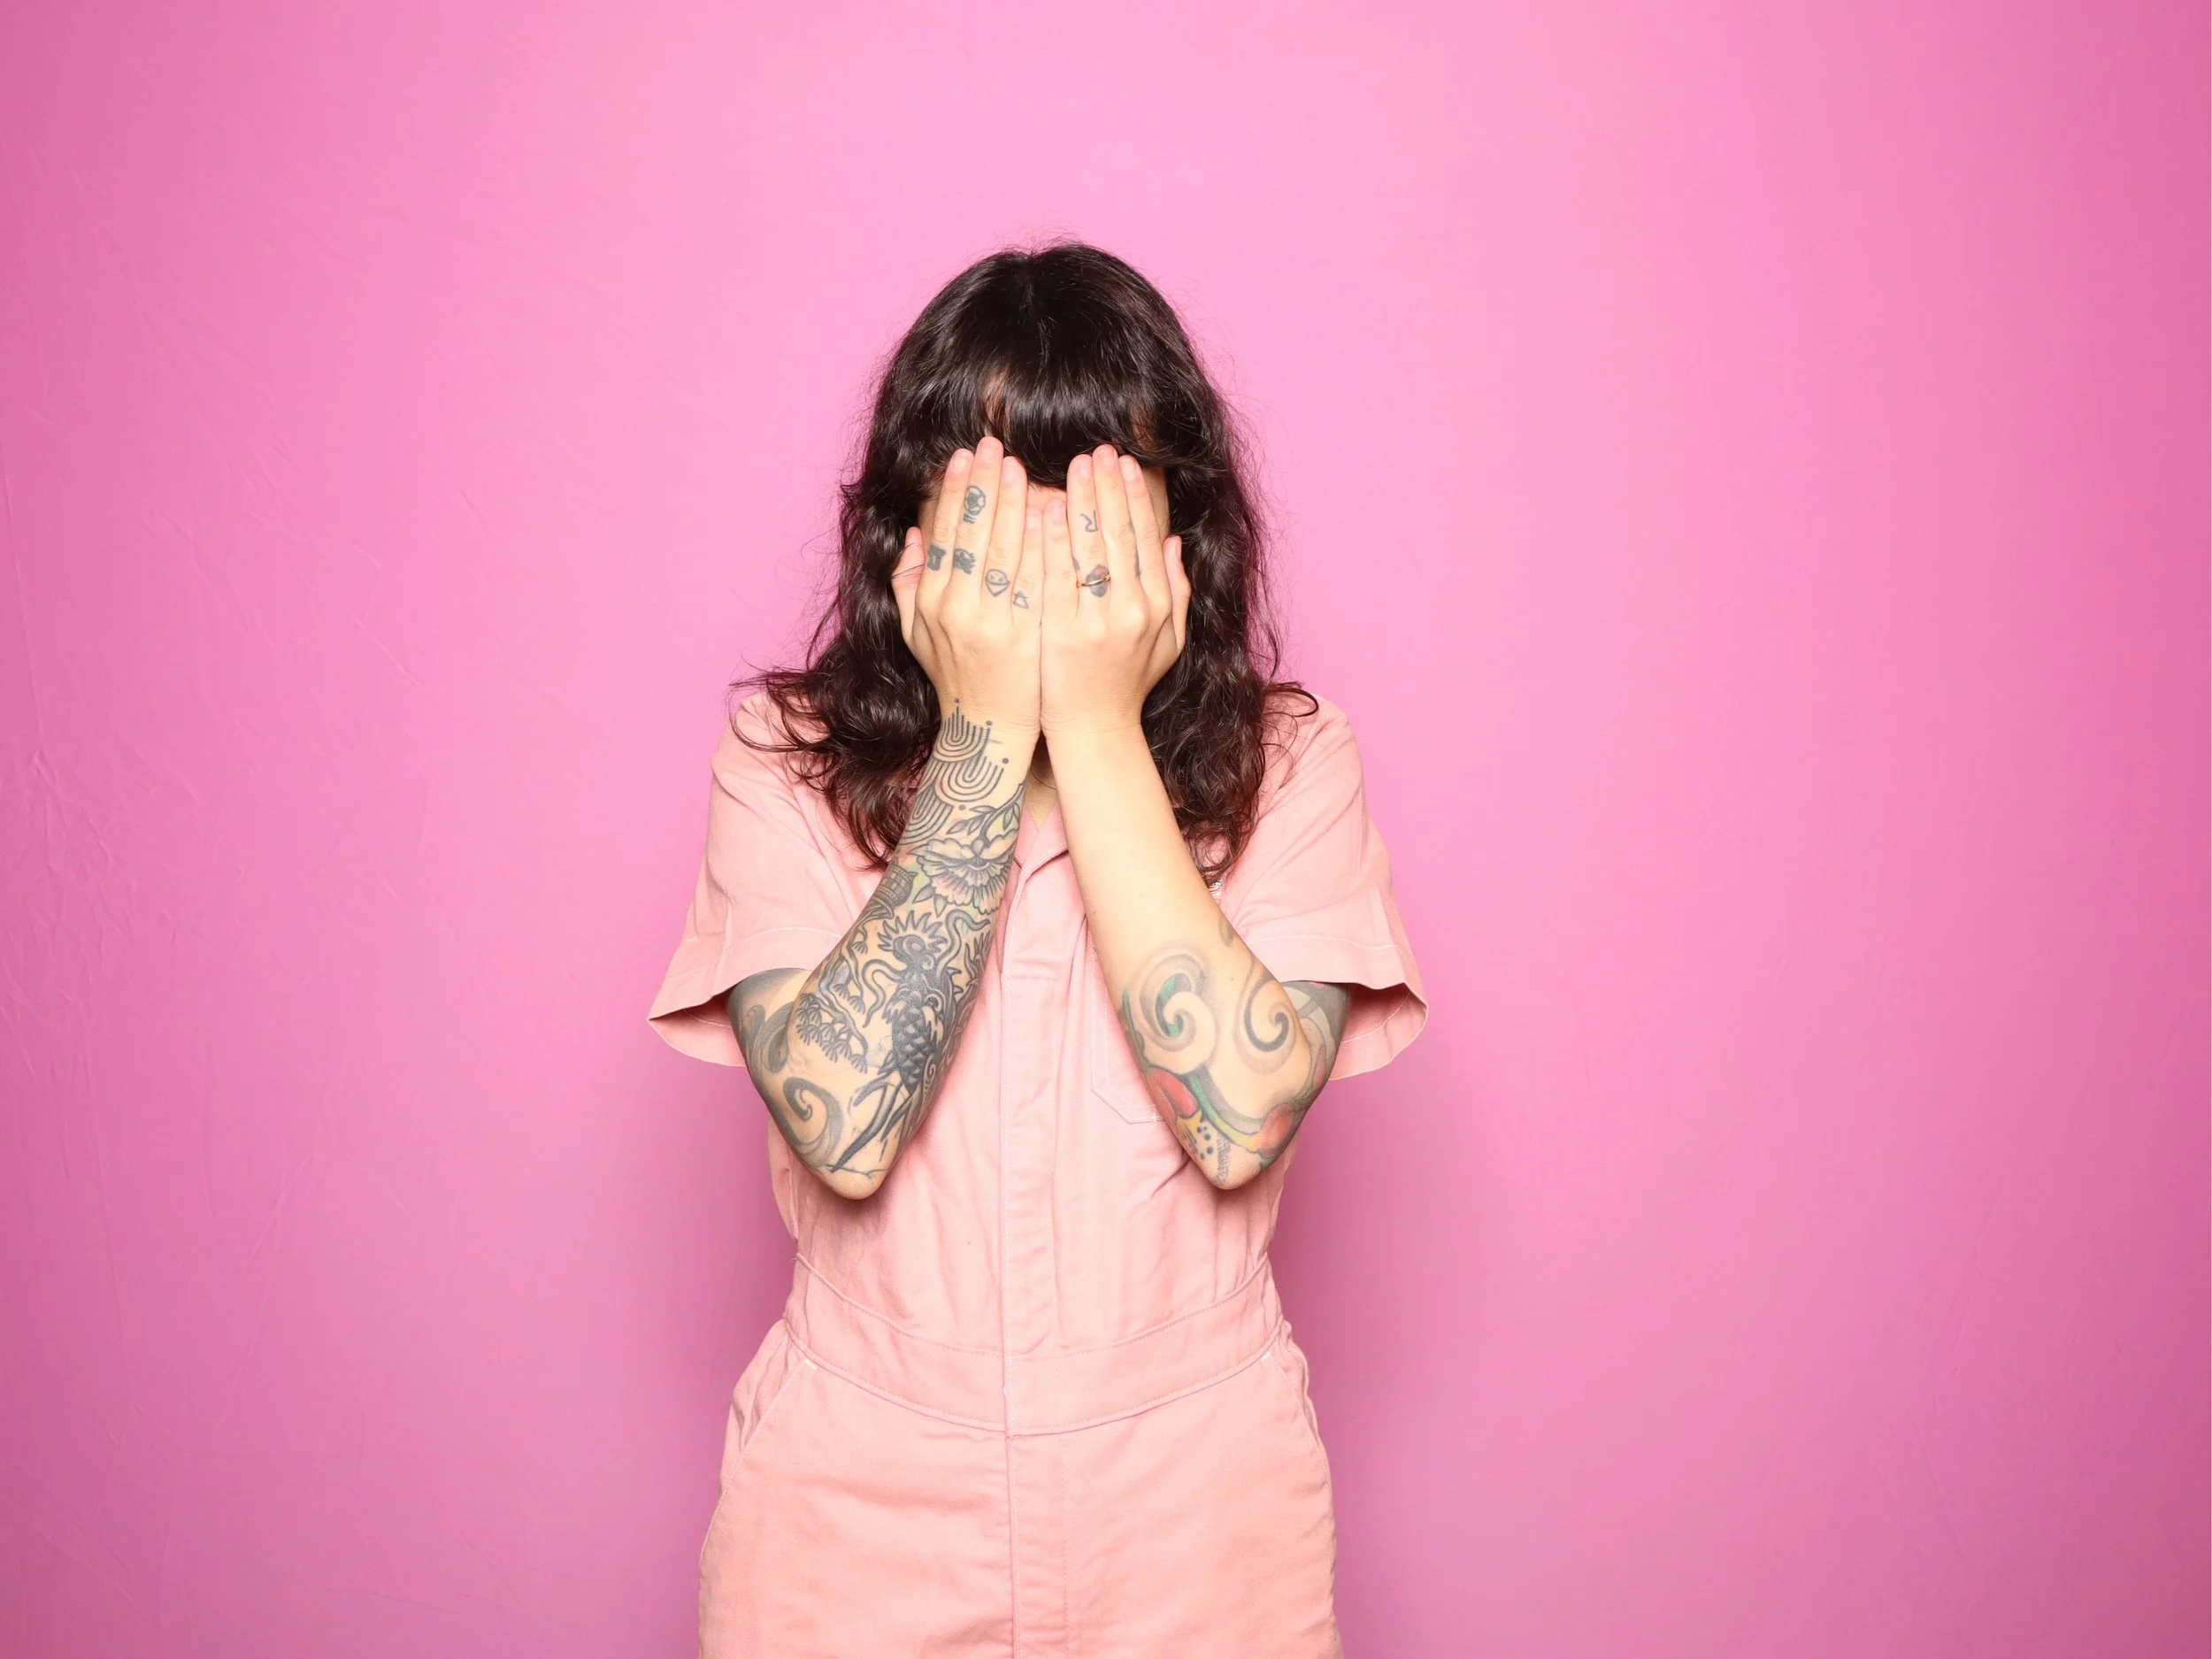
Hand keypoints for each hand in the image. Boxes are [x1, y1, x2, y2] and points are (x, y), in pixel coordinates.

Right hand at [892, 435, 1045, 733]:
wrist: (989, 730)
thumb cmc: (956, 678)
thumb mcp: (917, 634)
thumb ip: (909, 584)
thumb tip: (913, 535)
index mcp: (932, 601)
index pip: (944, 534)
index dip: (953, 492)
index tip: (963, 457)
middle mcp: (957, 608)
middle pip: (971, 533)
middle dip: (982, 485)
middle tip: (993, 445)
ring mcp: (991, 622)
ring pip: (1001, 550)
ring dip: (1011, 504)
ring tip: (1020, 466)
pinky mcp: (1024, 634)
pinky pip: (1032, 580)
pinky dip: (1038, 545)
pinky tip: (1049, 513)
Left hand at [1040, 444, 1188, 737]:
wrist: (1093, 730)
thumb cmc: (1126, 685)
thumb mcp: (1168, 642)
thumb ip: (1175, 591)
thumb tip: (1174, 542)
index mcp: (1158, 605)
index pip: (1146, 537)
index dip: (1136, 497)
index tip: (1125, 463)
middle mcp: (1134, 609)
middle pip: (1120, 534)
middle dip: (1109, 486)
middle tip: (1097, 450)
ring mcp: (1098, 621)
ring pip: (1091, 547)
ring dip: (1083, 500)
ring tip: (1074, 466)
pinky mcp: (1063, 632)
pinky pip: (1056, 575)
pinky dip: (1051, 539)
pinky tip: (1043, 508)